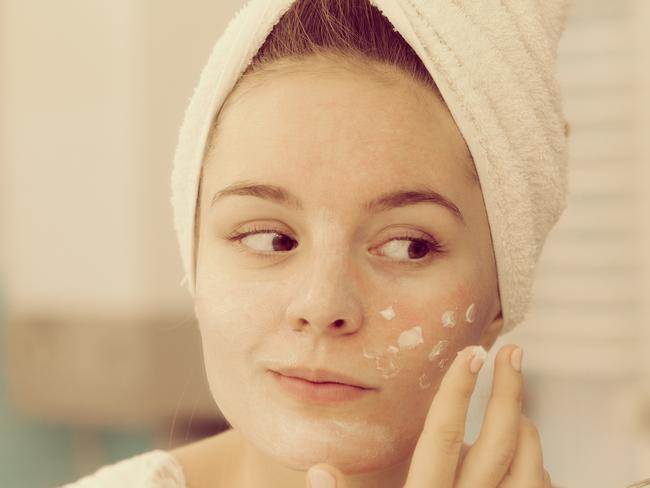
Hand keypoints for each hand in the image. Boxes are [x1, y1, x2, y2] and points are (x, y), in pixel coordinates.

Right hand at [306, 344, 553, 487]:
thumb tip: (318, 468)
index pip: (441, 434)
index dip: (456, 389)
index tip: (472, 351)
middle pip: (498, 442)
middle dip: (509, 390)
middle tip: (513, 352)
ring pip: (531, 468)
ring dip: (528, 427)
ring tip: (516, 403)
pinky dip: (538, 466)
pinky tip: (525, 454)